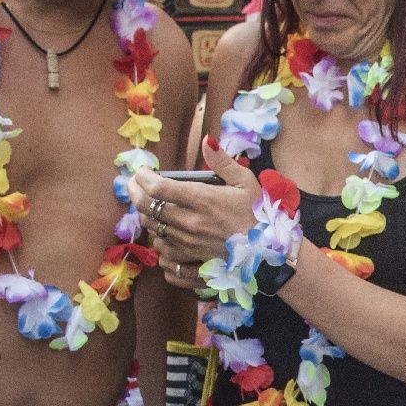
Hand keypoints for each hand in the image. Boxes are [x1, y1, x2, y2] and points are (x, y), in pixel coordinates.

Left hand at [128, 141, 262, 286]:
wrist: (270, 253)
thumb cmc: (259, 215)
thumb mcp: (246, 182)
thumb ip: (222, 161)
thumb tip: (206, 140)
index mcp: (201, 199)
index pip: (156, 188)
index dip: (142, 177)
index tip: (142, 172)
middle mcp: (189, 223)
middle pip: (146, 209)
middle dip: (135, 194)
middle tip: (136, 187)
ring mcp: (188, 246)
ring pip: (152, 231)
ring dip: (148, 219)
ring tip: (153, 210)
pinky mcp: (191, 265)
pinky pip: (164, 259)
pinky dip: (160, 249)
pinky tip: (165, 241)